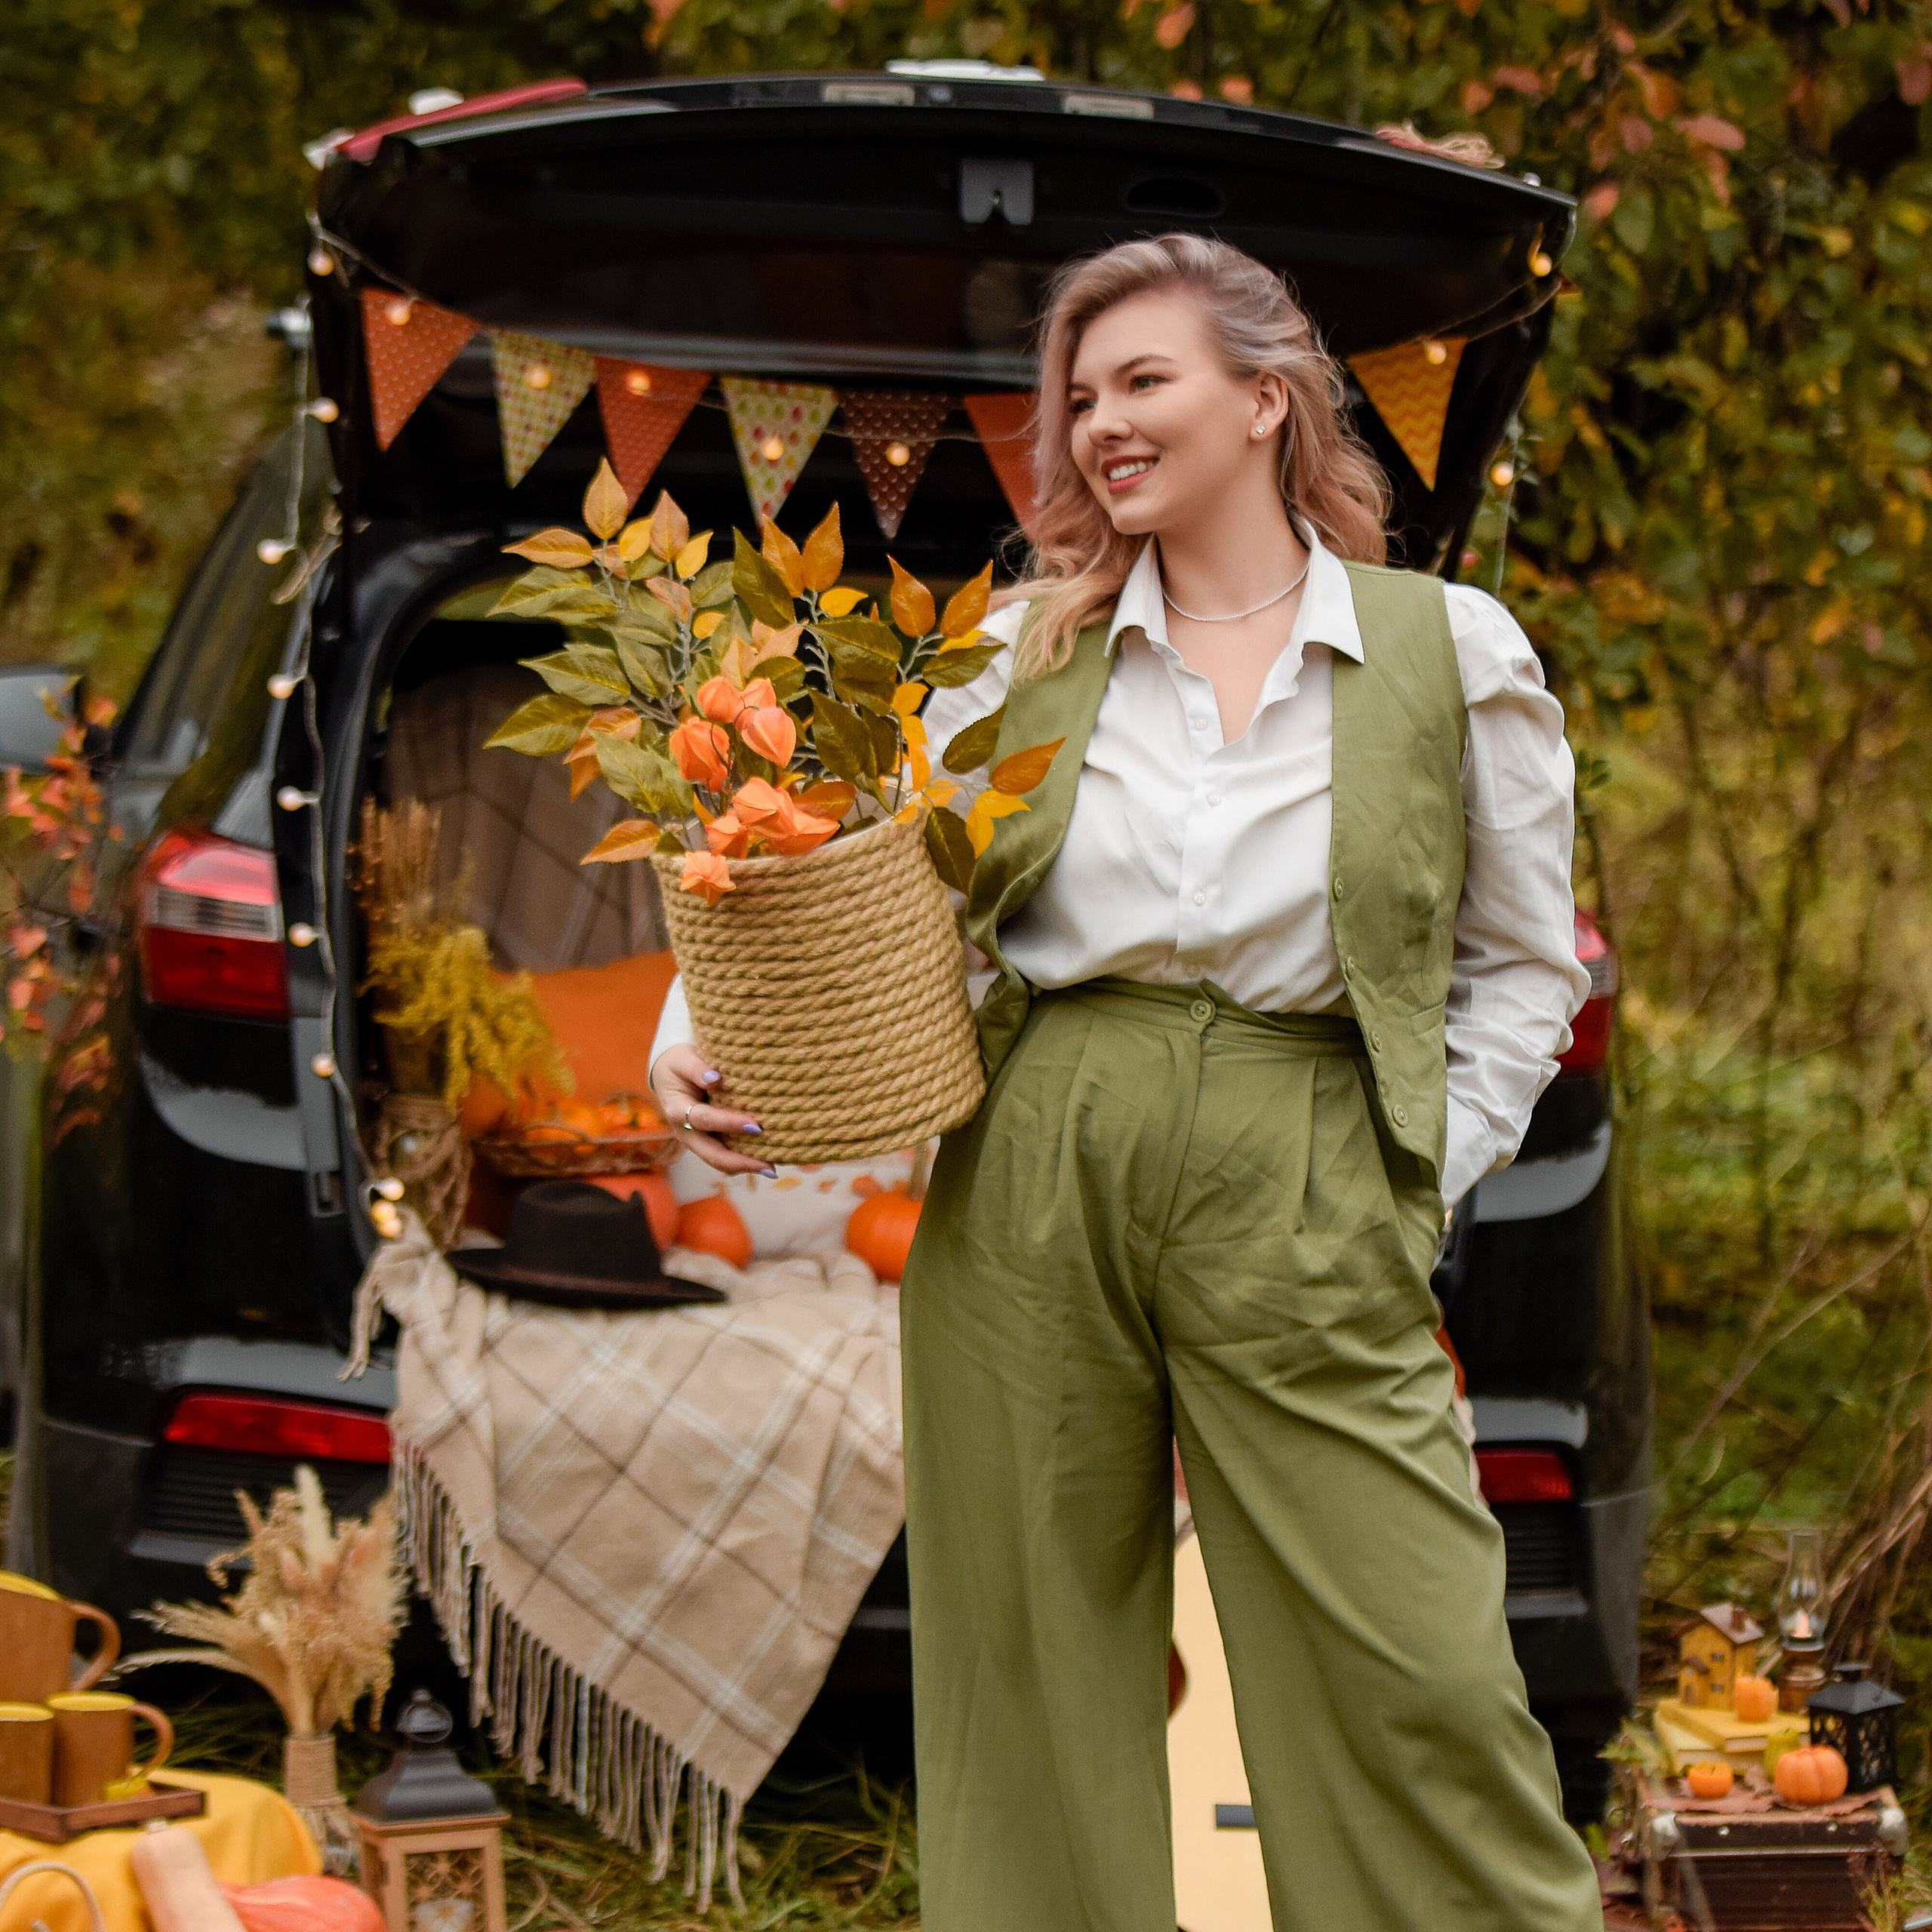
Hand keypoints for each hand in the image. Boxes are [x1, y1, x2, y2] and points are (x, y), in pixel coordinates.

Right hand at [651, 1044, 772, 1175]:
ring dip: (745, 1166)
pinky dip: (743, 1160)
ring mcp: (697, 1140)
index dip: (729, 1124)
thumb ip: (696, 1068)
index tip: (755, 1126)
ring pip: (719, 1161)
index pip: (706, 1120)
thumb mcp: (681, 1060)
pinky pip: (725, 1154)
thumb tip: (714, 1077)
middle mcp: (686, 1132)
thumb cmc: (678, 1065)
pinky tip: (765, 1159)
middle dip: (741, 1162)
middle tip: (769, 1166)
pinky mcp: (708, 1140)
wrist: (669, 1074)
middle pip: (712, 1154)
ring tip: (771, 1168)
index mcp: (678, 1111)